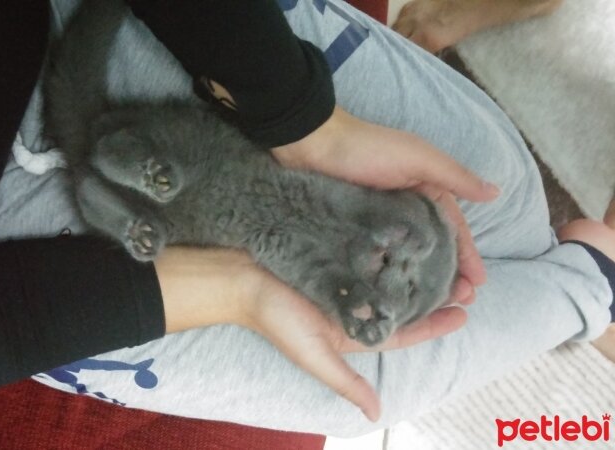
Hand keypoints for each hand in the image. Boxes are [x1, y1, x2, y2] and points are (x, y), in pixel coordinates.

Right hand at [156, 247, 467, 421]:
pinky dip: (392, 246)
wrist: (243, 279)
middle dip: (434, 293)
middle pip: (404, 300)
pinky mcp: (338, 253)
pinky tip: (412, 234)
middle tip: (467, 281)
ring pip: (392, 274)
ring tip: (448, 254)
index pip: (404, 330)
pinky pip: (372, 250)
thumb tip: (377, 413)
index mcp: (353, 331)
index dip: (434, 325)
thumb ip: (346, 383)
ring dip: (418, 267)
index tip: (464, 313)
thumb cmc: (276, 320)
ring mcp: (347, 277)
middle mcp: (355, 304)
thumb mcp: (315, 355)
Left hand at [272, 106, 499, 303]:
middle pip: (432, 249)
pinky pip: (377, 258)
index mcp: (424, 193)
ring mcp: (377, 223)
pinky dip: (388, 275)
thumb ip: (456, 177)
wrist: (311, 144)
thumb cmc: (368, 148)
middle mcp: (404, 211)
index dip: (467, 256)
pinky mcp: (353, 232)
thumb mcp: (418, 158)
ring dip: (421, 281)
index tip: (479, 284)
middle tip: (462, 303)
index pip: (453, 230)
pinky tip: (394, 296)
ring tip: (433, 307)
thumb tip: (496, 193)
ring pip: (406, 257)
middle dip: (449, 275)